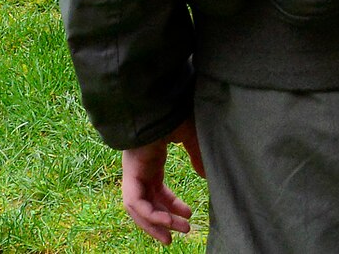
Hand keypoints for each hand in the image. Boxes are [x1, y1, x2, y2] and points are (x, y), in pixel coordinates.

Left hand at [121, 118, 203, 243]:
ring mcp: (132, 173)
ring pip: (138, 209)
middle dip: (161, 222)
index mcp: (150, 163)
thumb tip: (207, 175)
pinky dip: (150, 215)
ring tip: (172, 236)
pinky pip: (136, 203)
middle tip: (175, 236)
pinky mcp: (131, 174)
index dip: (172, 206)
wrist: (156, 101)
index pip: (157, 192)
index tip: (188, 215)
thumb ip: (198, 156)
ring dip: (155, 224)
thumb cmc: (172, 112)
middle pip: (146, 205)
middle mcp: (139, 171)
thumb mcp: (191, 137)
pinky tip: (167, 221)